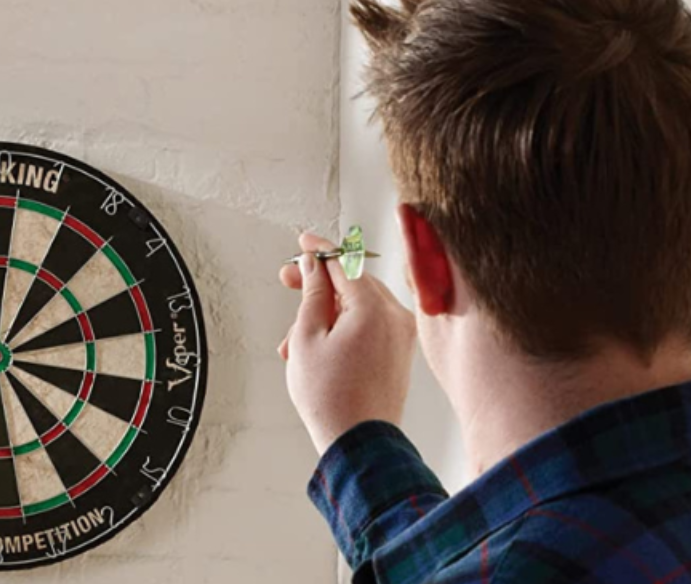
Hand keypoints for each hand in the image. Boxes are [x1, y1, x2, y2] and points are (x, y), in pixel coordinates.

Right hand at [278, 231, 417, 454]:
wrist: (358, 446)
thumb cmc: (331, 399)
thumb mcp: (307, 337)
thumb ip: (312, 293)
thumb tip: (314, 267)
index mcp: (375, 308)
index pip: (345, 263)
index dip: (319, 250)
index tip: (302, 243)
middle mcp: (396, 317)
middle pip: (353, 283)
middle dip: (319, 283)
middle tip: (289, 281)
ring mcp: (401, 335)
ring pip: (358, 306)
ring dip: (325, 312)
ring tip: (292, 339)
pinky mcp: (399, 352)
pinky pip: (369, 325)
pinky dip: (342, 328)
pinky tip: (315, 347)